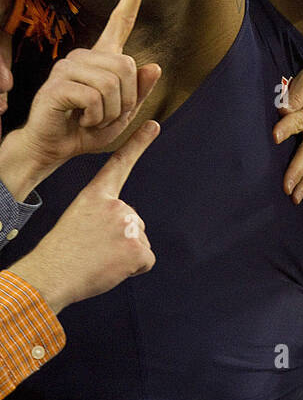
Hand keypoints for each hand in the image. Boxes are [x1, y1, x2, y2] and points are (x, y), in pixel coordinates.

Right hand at [11, 118, 158, 312]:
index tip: (154, 125)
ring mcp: (129, 226)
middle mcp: (116, 205)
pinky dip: (132, 269)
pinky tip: (111, 269)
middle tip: (93, 249)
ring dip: (123, 256)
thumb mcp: (79, 220)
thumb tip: (127, 230)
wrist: (52, 275)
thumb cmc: (62, 252)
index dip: (138, 144)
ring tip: (98, 259)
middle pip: (134, 222)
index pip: (120, 164)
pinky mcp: (138, 249)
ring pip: (139, 243)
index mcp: (96, 195)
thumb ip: (104, 216)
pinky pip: (145, 261)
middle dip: (119, 240)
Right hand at [15, 0, 160, 182]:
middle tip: (107, 116)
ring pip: (112, 83)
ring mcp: (68, 67)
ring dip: (110, 112)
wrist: (53, 148)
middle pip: (127, 67)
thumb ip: (138, 92)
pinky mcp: (57, 84)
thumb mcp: (122, 115)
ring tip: (91, 119)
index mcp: (101, 58)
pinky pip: (95, 98)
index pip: (120, 22)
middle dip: (126, 100)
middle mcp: (83, 56)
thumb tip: (154, 66)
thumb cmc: (85, 130)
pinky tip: (80, 120)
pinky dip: (95, 118)